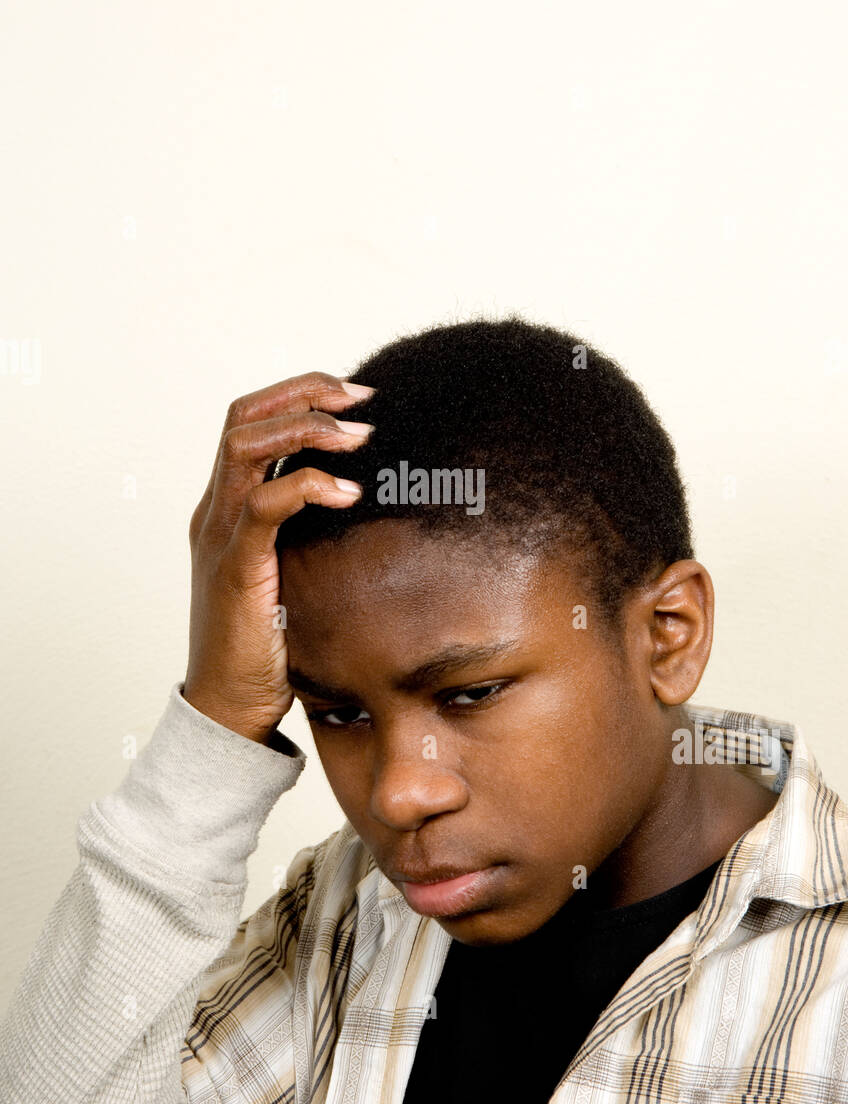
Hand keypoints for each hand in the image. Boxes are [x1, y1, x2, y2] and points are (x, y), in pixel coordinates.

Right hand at [182, 372, 373, 741]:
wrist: (230, 709)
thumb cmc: (271, 647)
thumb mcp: (295, 574)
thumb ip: (315, 536)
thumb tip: (377, 509)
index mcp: (226, 507)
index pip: (249, 421)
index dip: (298, 395)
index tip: (354, 396)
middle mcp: (215, 511)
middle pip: (243, 417)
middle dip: (305, 394)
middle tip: (363, 399)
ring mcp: (219, 537)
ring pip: (245, 446)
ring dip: (307, 429)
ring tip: (361, 435)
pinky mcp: (234, 569)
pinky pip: (263, 507)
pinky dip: (308, 487)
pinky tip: (350, 493)